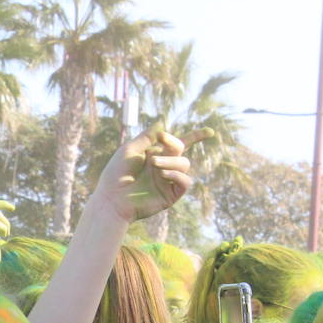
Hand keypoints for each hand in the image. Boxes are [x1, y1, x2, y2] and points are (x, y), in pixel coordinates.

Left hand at [92, 127, 211, 222]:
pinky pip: (185, 181)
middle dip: (173, 145)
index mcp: (155, 155)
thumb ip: (147, 137)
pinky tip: (163, 174)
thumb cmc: (115, 175)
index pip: (179, 144)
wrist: (111, 199)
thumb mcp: (130, 150)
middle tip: (158, 146)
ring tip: (154, 164)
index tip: (210, 132)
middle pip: (181, 150)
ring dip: (171, 161)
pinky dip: (176, 174)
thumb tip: (162, 123)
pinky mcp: (171, 195)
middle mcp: (164, 167)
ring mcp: (168, 181)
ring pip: (184, 164)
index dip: (196, 137)